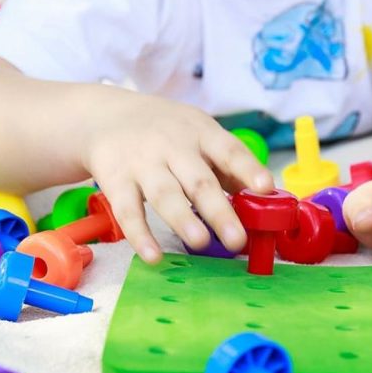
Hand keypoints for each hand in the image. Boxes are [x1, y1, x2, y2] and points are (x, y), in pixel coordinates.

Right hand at [79, 93, 273, 262]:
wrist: (105, 115)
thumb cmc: (165, 131)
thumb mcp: (198, 134)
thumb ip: (226, 166)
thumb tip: (260, 200)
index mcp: (201, 134)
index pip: (229, 151)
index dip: (249, 169)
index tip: (266, 187)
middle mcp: (173, 146)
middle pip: (198, 180)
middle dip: (218, 210)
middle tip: (236, 239)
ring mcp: (142, 163)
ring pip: (164, 194)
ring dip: (182, 219)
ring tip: (200, 242)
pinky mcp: (116, 181)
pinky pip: (128, 211)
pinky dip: (140, 235)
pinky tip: (153, 256)